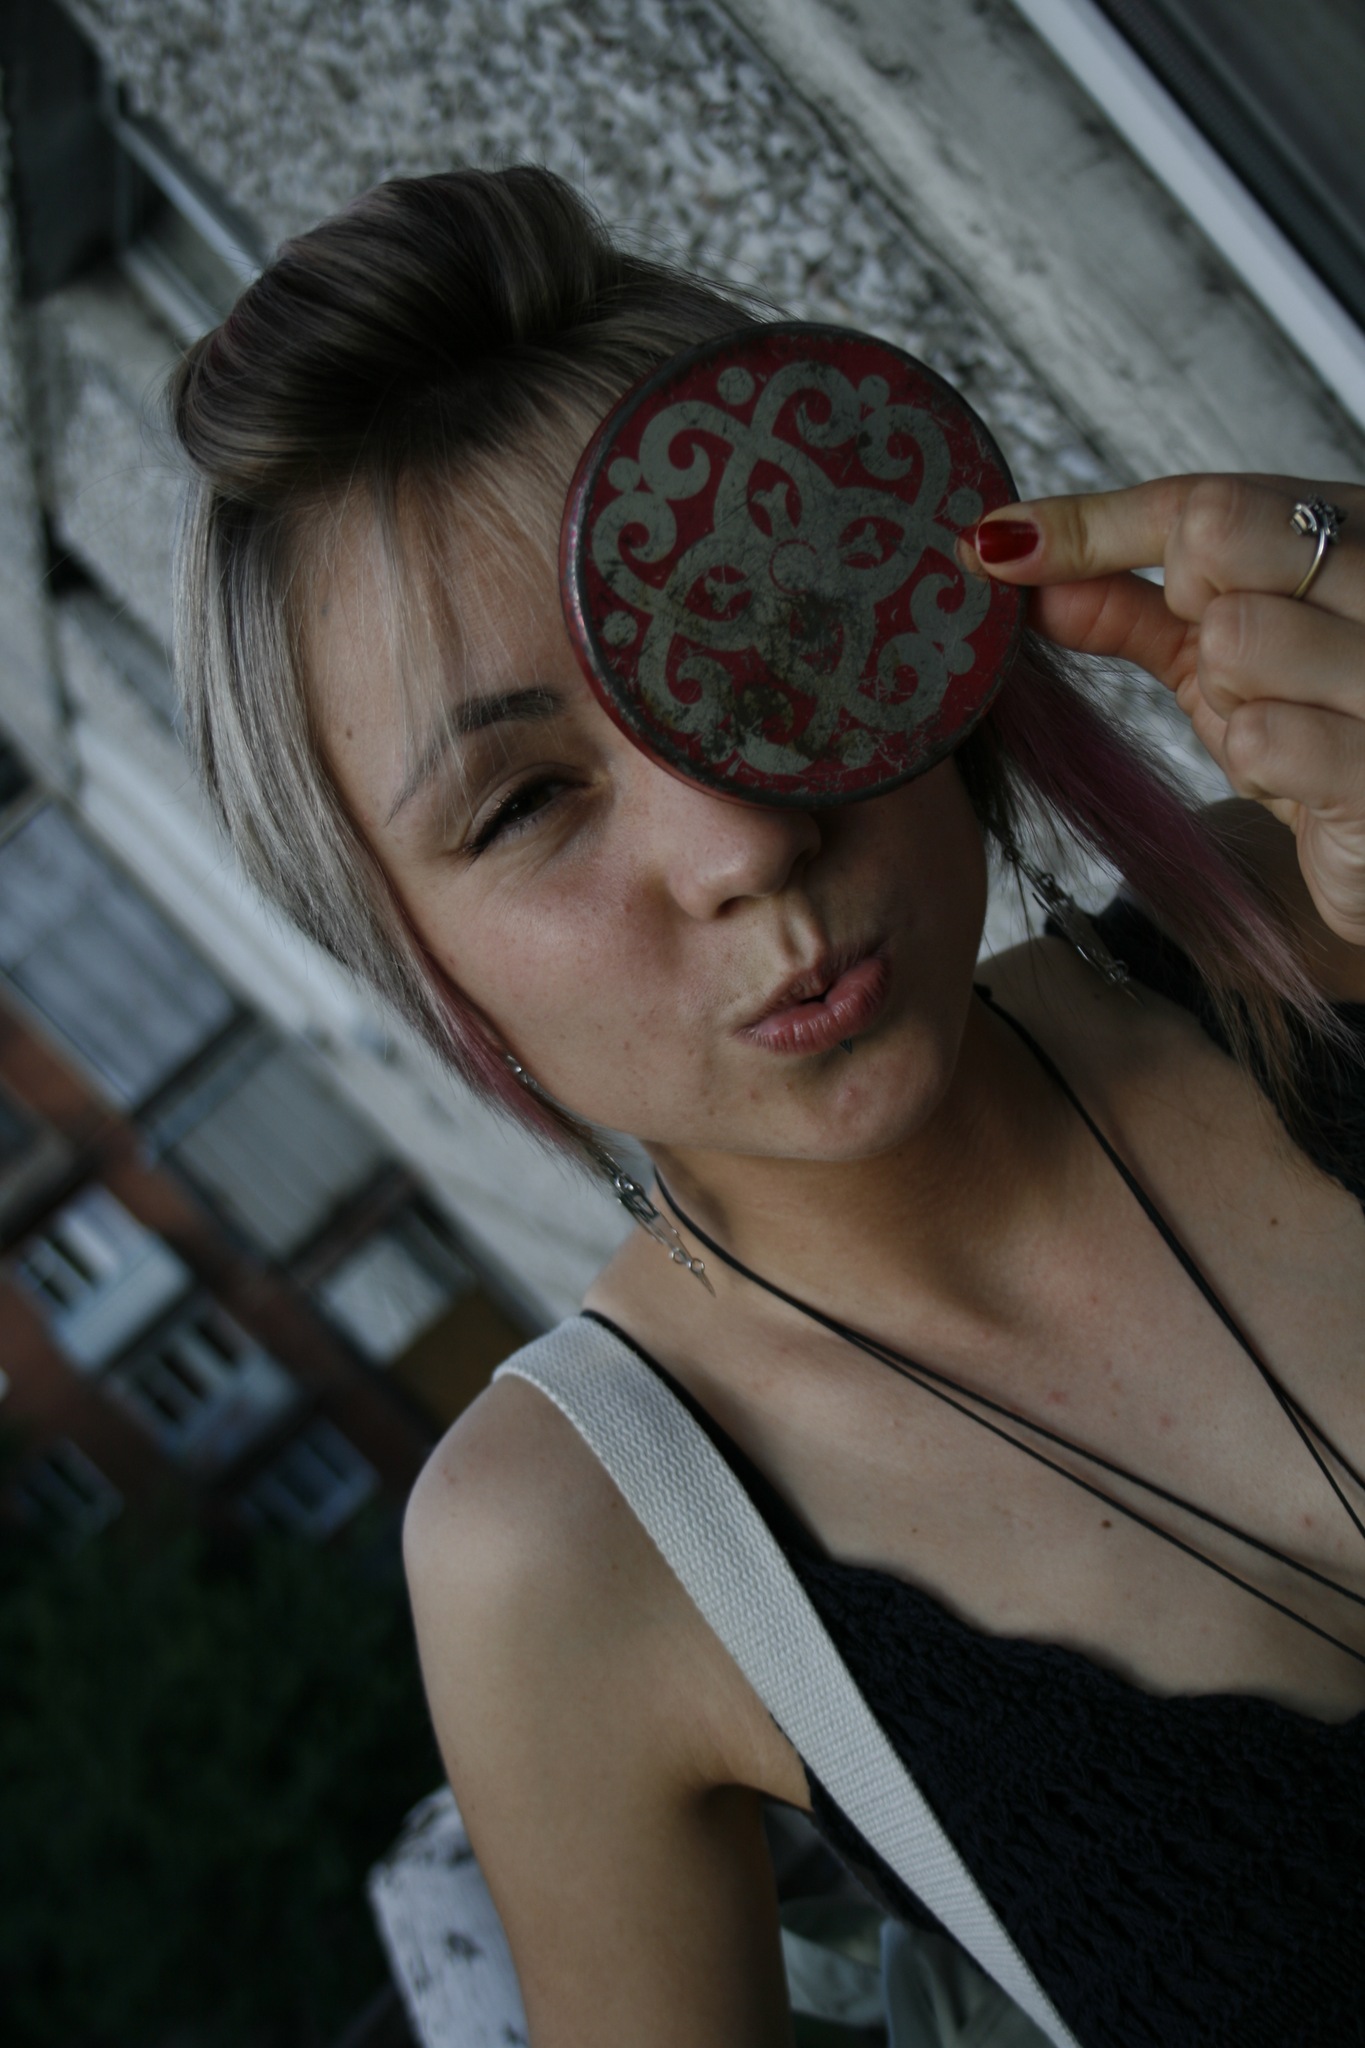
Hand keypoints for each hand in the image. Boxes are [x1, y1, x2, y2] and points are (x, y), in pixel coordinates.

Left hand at [966, 475, 1364, 947]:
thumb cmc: (1319, 737)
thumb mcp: (1220, 657)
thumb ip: (1126, 605)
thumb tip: (1011, 557)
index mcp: (1351, 528)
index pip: (1200, 498)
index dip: (1086, 526)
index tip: (995, 547)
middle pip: (1215, 537)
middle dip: (1189, 607)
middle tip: (1227, 663)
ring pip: (1235, 636)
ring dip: (1229, 698)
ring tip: (1278, 720)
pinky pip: (1265, 738)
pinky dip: (1260, 763)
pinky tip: (1302, 774)